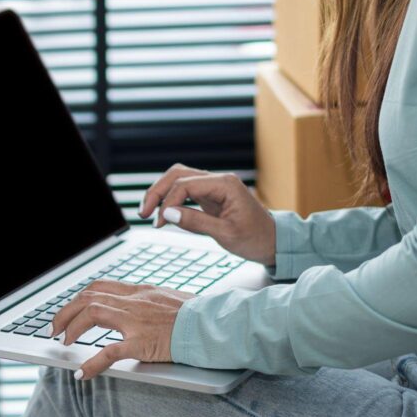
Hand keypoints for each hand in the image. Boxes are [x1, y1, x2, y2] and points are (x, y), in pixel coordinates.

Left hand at [50, 280, 192, 379]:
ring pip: (92, 314)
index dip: (79, 297)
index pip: (101, 287)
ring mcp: (136, 321)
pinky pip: (109, 352)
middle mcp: (135, 301)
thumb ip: (152, 304)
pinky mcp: (142, 343)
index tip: (70, 308)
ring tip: (64, 341)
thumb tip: (141, 311)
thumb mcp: (171, 301)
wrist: (216, 325)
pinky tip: (82, 374)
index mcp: (141, 292)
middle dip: (66, 311)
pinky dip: (91, 364)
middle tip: (56, 327)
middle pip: (89, 297)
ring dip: (72, 327)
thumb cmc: (200, 317)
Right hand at [139, 164, 275, 265]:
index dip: (168, 202)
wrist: (274, 242)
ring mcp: (214, 186)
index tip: (159, 222)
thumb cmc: (255, 238)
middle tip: (143, 213)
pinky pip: (185, 190)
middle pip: (177, 174)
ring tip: (148, 213)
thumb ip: (195, 222)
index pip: (185, 185)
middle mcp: (218, 180)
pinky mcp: (210, 196)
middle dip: (157, 191)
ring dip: (161, 193)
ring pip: (179, 179)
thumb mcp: (225, 234)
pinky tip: (163, 214)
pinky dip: (170, 199)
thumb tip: (167, 214)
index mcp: (225, 184)